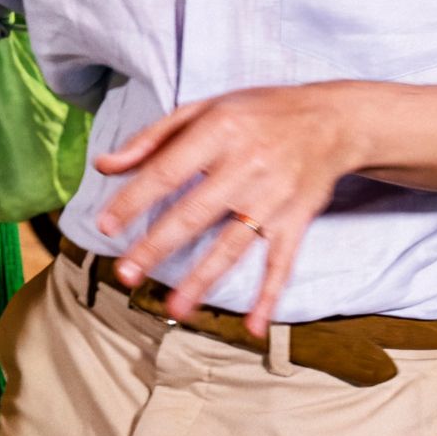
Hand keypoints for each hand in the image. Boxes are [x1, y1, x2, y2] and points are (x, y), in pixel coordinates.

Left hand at [91, 82, 364, 337]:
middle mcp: (247, 167)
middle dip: (158, 246)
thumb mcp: (204, 108)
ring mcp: (274, 198)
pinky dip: (269, 295)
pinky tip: (254, 326)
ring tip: (176, 309)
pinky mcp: (297, 220)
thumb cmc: (257, 112)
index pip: (167, 172)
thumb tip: (104, 166)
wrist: (332, 120)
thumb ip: (152, 138)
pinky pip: (282, 262)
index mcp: (218, 132)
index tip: (104, 225)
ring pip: (233, 245)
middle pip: (195, 213)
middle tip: (126, 274)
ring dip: (204, 279)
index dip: (133, 199)